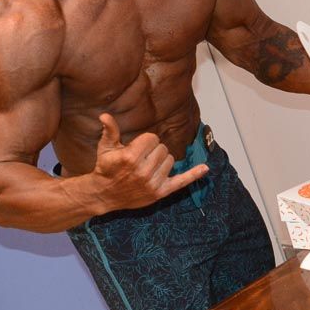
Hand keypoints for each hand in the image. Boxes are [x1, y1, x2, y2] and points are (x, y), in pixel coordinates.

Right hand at [90, 113, 208, 211]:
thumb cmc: (106, 168)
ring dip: (162, 161)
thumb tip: (105, 115)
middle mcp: (143, 171)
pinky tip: (205, 168)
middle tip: (141, 157)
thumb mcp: (105, 148)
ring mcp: (152, 183)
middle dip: (153, 150)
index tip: (137, 146)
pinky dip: (194, 175)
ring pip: (171, 161)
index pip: (152, 138)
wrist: (104, 195)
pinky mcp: (160, 193)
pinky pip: (181, 182)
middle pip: (163, 148)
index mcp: (130, 157)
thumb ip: (110, 131)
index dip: (145, 140)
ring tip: (147, 166)